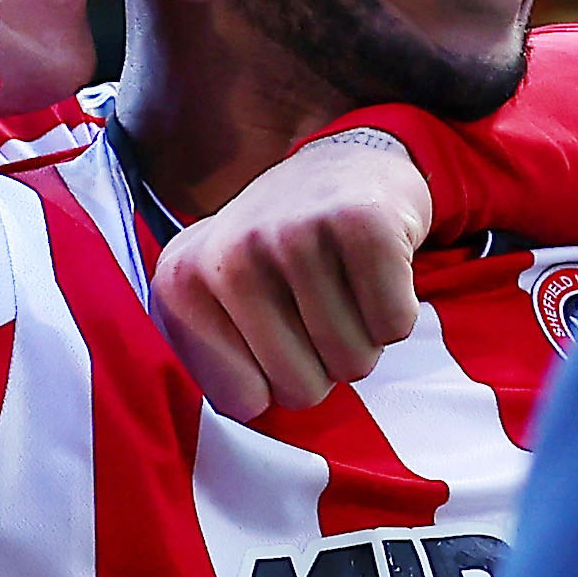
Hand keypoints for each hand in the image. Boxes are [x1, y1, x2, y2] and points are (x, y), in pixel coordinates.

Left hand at [158, 130, 427, 419]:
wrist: (344, 167)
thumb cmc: (280, 254)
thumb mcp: (219, 301)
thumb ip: (214, 362)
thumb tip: (248, 410)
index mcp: (182, 283)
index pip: (241, 403)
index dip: (272, 383)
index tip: (272, 334)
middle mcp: (229, 253)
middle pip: (300, 390)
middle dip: (322, 366)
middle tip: (316, 308)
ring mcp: (294, 233)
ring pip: (353, 363)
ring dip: (362, 339)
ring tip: (343, 285)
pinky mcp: (361, 222)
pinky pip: (394, 327)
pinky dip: (395, 312)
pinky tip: (373, 271)